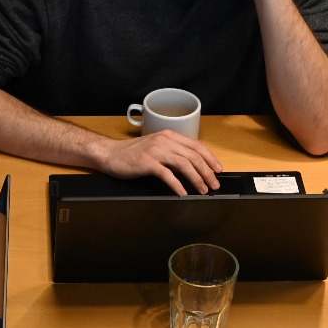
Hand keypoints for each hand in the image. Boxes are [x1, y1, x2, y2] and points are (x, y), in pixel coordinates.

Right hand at [94, 131, 223, 194]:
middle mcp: (165, 141)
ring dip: (196, 179)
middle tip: (214, 185)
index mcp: (169, 136)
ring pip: (184, 164)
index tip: (218, 170)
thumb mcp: (156, 147)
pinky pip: (167, 174)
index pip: (197, 146)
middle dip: (207, 172)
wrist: (110, 154)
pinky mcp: (146, 163)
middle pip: (193, 156)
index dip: (210, 158)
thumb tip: (193, 166)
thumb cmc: (132, 153)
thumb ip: (173, 152)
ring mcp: (156, 151)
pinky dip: (177, 184)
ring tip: (203, 190)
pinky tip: (182, 192)